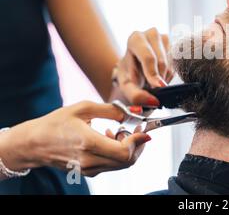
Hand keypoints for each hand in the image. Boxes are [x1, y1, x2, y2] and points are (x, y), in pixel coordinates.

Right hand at [0, 101, 150, 176]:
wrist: (33, 143)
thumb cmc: (55, 123)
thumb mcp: (83, 108)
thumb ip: (111, 110)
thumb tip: (134, 113)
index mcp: (88, 143)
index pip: (124, 152)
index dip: (139, 141)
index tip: (143, 129)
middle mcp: (89, 160)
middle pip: (127, 160)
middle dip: (138, 144)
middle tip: (137, 129)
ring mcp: (88, 169)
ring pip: (122, 165)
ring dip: (129, 149)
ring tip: (121, 131)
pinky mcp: (87, 172)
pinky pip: (111, 165)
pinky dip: (118, 153)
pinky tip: (110, 138)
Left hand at [116, 28, 173, 104]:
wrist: (137, 68)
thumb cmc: (130, 74)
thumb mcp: (127, 86)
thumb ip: (135, 95)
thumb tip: (153, 101)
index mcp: (135, 38)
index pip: (148, 57)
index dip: (153, 74)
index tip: (158, 87)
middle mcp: (152, 33)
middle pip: (162, 61)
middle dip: (158, 78)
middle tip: (151, 87)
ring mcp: (167, 37)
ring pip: (171, 65)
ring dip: (164, 78)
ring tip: (153, 80)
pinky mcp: (177, 44)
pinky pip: (178, 65)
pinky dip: (170, 75)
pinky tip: (161, 75)